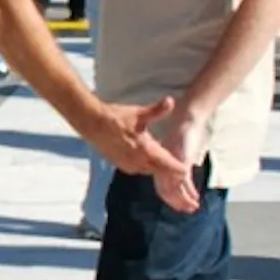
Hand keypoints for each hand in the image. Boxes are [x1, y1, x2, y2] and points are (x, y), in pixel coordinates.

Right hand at [88, 97, 199, 213]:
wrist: (91, 122)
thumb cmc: (116, 117)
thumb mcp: (139, 113)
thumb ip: (157, 111)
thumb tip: (171, 101)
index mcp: (147, 150)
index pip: (169, 165)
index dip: (179, 170)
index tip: (188, 172)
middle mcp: (139, 161)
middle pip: (161, 171)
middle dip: (171, 175)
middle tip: (181, 178)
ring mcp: (129, 165)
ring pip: (149, 171)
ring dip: (157, 170)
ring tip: (164, 168)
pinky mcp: (120, 164)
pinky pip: (138, 169)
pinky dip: (144, 167)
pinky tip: (144, 160)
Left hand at [153, 107, 208, 211]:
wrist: (186, 120)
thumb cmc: (182, 135)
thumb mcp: (177, 151)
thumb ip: (176, 163)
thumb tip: (180, 176)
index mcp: (160, 162)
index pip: (161, 184)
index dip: (167, 196)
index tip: (175, 206)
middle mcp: (164, 163)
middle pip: (166, 188)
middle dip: (175, 201)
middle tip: (184, 211)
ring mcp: (173, 162)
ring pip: (174, 186)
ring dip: (183, 199)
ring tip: (192, 208)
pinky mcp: (182, 159)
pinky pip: (183, 178)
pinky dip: (189, 190)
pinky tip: (195, 197)